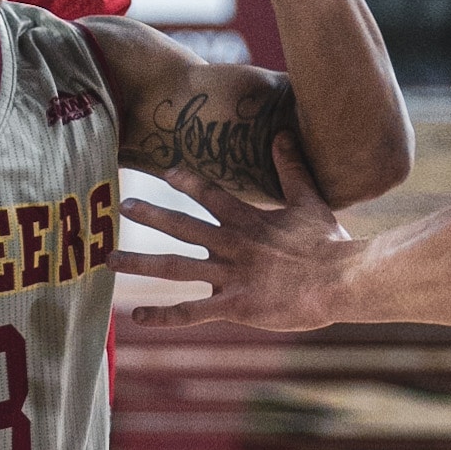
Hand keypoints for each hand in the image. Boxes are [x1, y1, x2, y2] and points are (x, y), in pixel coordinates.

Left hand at [117, 134, 353, 328]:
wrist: (341, 281)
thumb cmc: (329, 245)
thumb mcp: (310, 201)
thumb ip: (291, 169)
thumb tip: (282, 133)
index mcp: (249, 221)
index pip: (211, 195)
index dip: (187, 182)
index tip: (165, 172)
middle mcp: (232, 245)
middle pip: (182, 227)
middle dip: (150, 216)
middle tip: (122, 206)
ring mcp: (230, 276)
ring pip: (175, 267)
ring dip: (140, 262)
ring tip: (109, 259)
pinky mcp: (235, 306)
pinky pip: (191, 312)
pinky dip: (163, 315)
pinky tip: (137, 316)